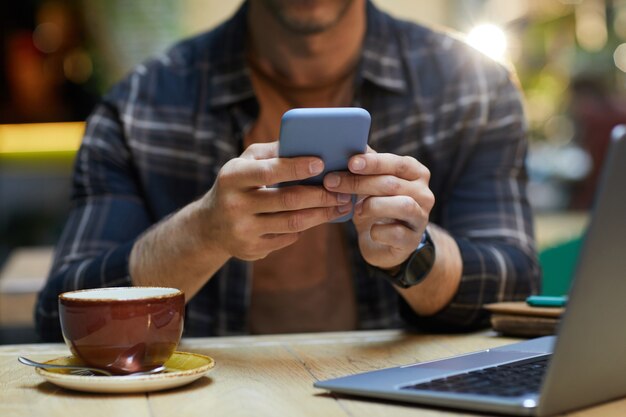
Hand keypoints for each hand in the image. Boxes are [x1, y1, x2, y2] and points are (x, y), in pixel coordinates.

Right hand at [197, 141, 351, 259]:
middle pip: (287, 200)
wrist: (210, 226)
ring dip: (322, 214)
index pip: (268, 171)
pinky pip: (288, 237)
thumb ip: (272, 152)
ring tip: (341, 206)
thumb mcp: (244, 162)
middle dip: (321, 195)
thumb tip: (307, 142)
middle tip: (344, 190)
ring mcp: (243, 230)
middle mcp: (235, 205)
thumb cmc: (237, 184)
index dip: (296, 167)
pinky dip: (305, 226)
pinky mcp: (251, 249)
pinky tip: (320, 217)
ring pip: (292, 222)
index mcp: (232, 177)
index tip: (321, 162)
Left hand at [323, 148, 433, 269]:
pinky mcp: (412, 240)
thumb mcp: (370, 184)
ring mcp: (421, 218)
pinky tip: (370, 231)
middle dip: (359, 183)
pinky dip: (378, 231)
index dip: (374, 163)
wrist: (385, 244)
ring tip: (355, 209)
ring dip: (372, 205)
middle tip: (331, 182)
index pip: (397, 163)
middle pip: (392, 184)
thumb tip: (345, 144)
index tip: (350, 163)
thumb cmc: (376, 206)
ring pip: (402, 205)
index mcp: (416, 173)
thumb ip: (364, 165)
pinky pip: (397, 233)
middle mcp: (424, 193)